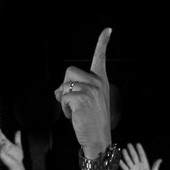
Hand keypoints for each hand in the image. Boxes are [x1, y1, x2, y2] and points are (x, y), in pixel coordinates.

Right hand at [0, 124, 25, 169]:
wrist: (17, 165)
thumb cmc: (17, 157)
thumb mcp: (18, 145)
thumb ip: (17, 138)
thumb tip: (18, 130)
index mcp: (5, 143)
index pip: (0, 135)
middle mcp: (1, 146)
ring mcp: (0, 151)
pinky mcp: (0, 155)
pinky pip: (0, 149)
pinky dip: (2, 146)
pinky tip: (4, 144)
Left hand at [54, 28, 111, 152]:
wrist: (98, 139)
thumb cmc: (92, 122)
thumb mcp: (91, 101)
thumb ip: (81, 89)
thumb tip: (61, 88)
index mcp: (101, 81)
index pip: (100, 57)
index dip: (103, 42)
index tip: (108, 29)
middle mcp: (98, 82)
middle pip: (69, 71)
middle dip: (64, 86)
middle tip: (71, 102)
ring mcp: (91, 89)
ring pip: (64, 85)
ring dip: (63, 100)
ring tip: (74, 111)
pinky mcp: (81, 98)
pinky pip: (63, 97)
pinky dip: (64, 109)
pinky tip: (74, 117)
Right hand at [120, 143, 161, 169]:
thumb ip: (155, 167)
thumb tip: (160, 159)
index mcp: (145, 166)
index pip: (142, 156)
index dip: (140, 150)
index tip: (137, 144)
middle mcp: (138, 166)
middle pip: (134, 156)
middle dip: (131, 150)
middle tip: (129, 144)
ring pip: (129, 160)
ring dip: (126, 155)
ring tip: (123, 149)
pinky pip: (124, 167)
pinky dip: (121, 163)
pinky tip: (119, 159)